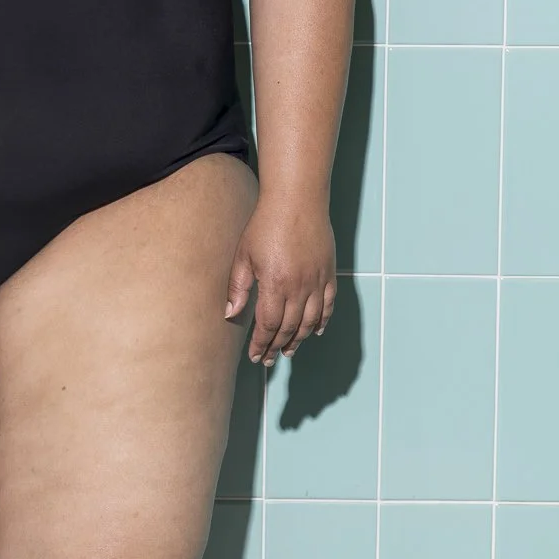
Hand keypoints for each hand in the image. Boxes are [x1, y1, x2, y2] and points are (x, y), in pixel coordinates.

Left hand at [224, 196, 335, 366]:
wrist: (297, 200)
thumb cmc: (266, 224)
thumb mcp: (244, 255)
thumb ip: (238, 288)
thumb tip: (230, 314)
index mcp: (276, 285)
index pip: (269, 325)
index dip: (261, 343)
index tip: (255, 355)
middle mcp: (299, 287)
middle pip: (289, 328)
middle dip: (277, 346)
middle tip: (269, 359)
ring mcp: (317, 281)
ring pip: (310, 321)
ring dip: (299, 339)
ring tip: (288, 350)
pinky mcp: (329, 273)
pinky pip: (328, 305)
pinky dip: (322, 321)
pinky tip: (315, 331)